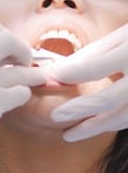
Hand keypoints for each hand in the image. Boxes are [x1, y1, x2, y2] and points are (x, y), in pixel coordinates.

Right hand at [0, 20, 46, 169]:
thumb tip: (4, 53)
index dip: (7, 37)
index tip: (11, 49)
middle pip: (10, 40)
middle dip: (23, 49)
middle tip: (26, 61)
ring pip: (21, 71)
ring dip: (33, 75)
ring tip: (38, 77)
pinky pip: (20, 93)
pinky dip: (22, 94)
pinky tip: (17, 97)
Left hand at [50, 24, 127, 140]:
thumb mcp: (120, 38)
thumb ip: (92, 54)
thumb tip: (61, 69)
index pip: (94, 68)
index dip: (71, 74)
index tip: (52, 77)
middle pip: (106, 100)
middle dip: (77, 109)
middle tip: (55, 116)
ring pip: (120, 118)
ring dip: (92, 128)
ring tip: (69, 134)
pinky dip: (109, 124)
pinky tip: (92, 126)